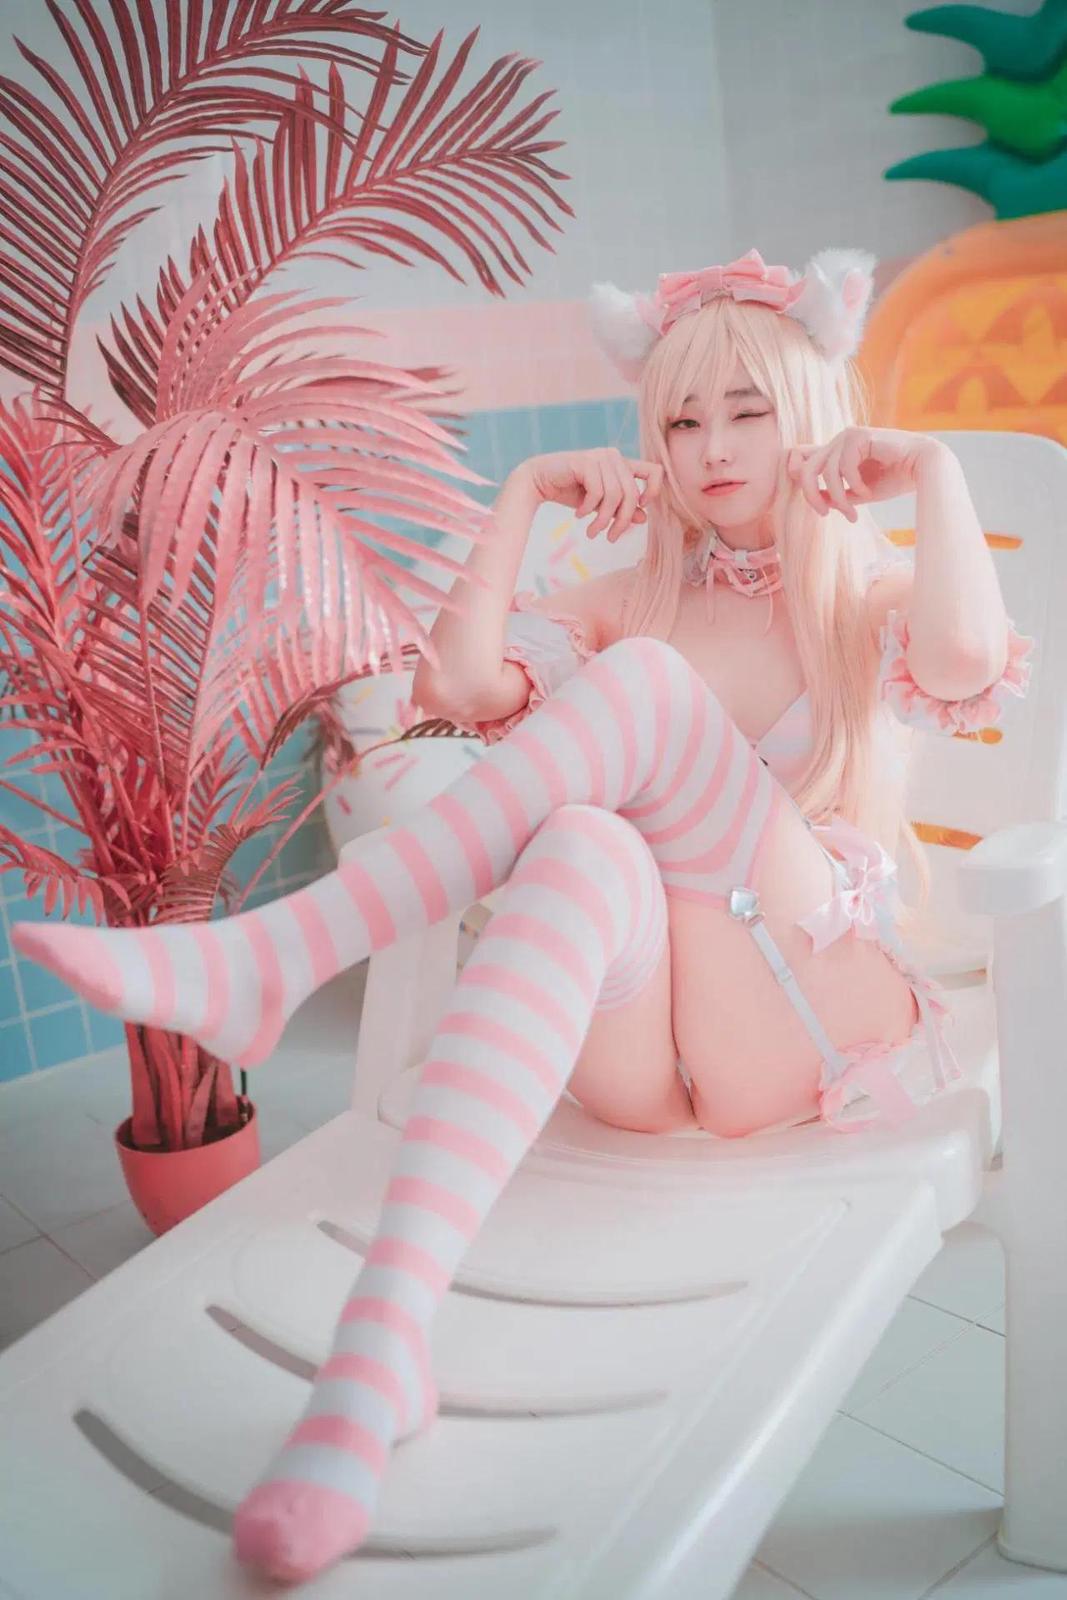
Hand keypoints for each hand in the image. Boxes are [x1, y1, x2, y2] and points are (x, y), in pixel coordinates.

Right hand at [513, 448, 663, 542]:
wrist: (537, 481)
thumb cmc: (570, 491)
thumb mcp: (600, 505)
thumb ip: (620, 508)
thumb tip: (644, 518)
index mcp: (621, 463)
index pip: (654, 471)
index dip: (653, 491)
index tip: (641, 508)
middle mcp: (614, 456)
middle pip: (632, 494)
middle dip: (621, 521)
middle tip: (610, 538)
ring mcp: (600, 456)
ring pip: (616, 496)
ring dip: (603, 520)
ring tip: (591, 532)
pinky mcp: (586, 461)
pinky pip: (598, 492)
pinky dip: (589, 508)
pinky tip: (578, 515)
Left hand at [786, 428, 938, 523]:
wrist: (924, 468)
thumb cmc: (895, 479)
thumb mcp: (858, 492)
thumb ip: (836, 494)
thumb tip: (816, 499)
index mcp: (837, 451)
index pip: (801, 457)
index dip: (795, 474)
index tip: (815, 502)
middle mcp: (839, 440)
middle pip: (805, 467)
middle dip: (811, 495)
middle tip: (825, 514)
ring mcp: (848, 435)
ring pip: (826, 472)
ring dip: (838, 497)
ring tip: (853, 512)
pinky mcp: (859, 435)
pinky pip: (844, 467)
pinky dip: (854, 485)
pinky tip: (869, 492)